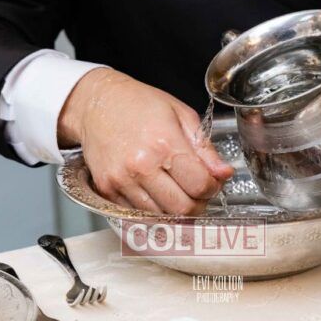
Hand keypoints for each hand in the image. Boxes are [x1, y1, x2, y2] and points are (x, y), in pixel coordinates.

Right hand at [57, 69, 233, 214]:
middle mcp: (141, 165)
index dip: (213, 188)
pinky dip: (151, 209)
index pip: (200, 186)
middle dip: (197, 204)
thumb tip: (224, 173)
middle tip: (197, 191)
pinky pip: (136, 214)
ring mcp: (121, 180)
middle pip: (182, 209)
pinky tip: (154, 190)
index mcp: (164, 143)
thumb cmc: (139, 104)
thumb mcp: (181, 115)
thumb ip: (205, 149)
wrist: (96, 104)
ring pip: (160, 217)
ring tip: (175, 189)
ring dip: (174, 210)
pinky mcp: (106, 190)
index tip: (212, 182)